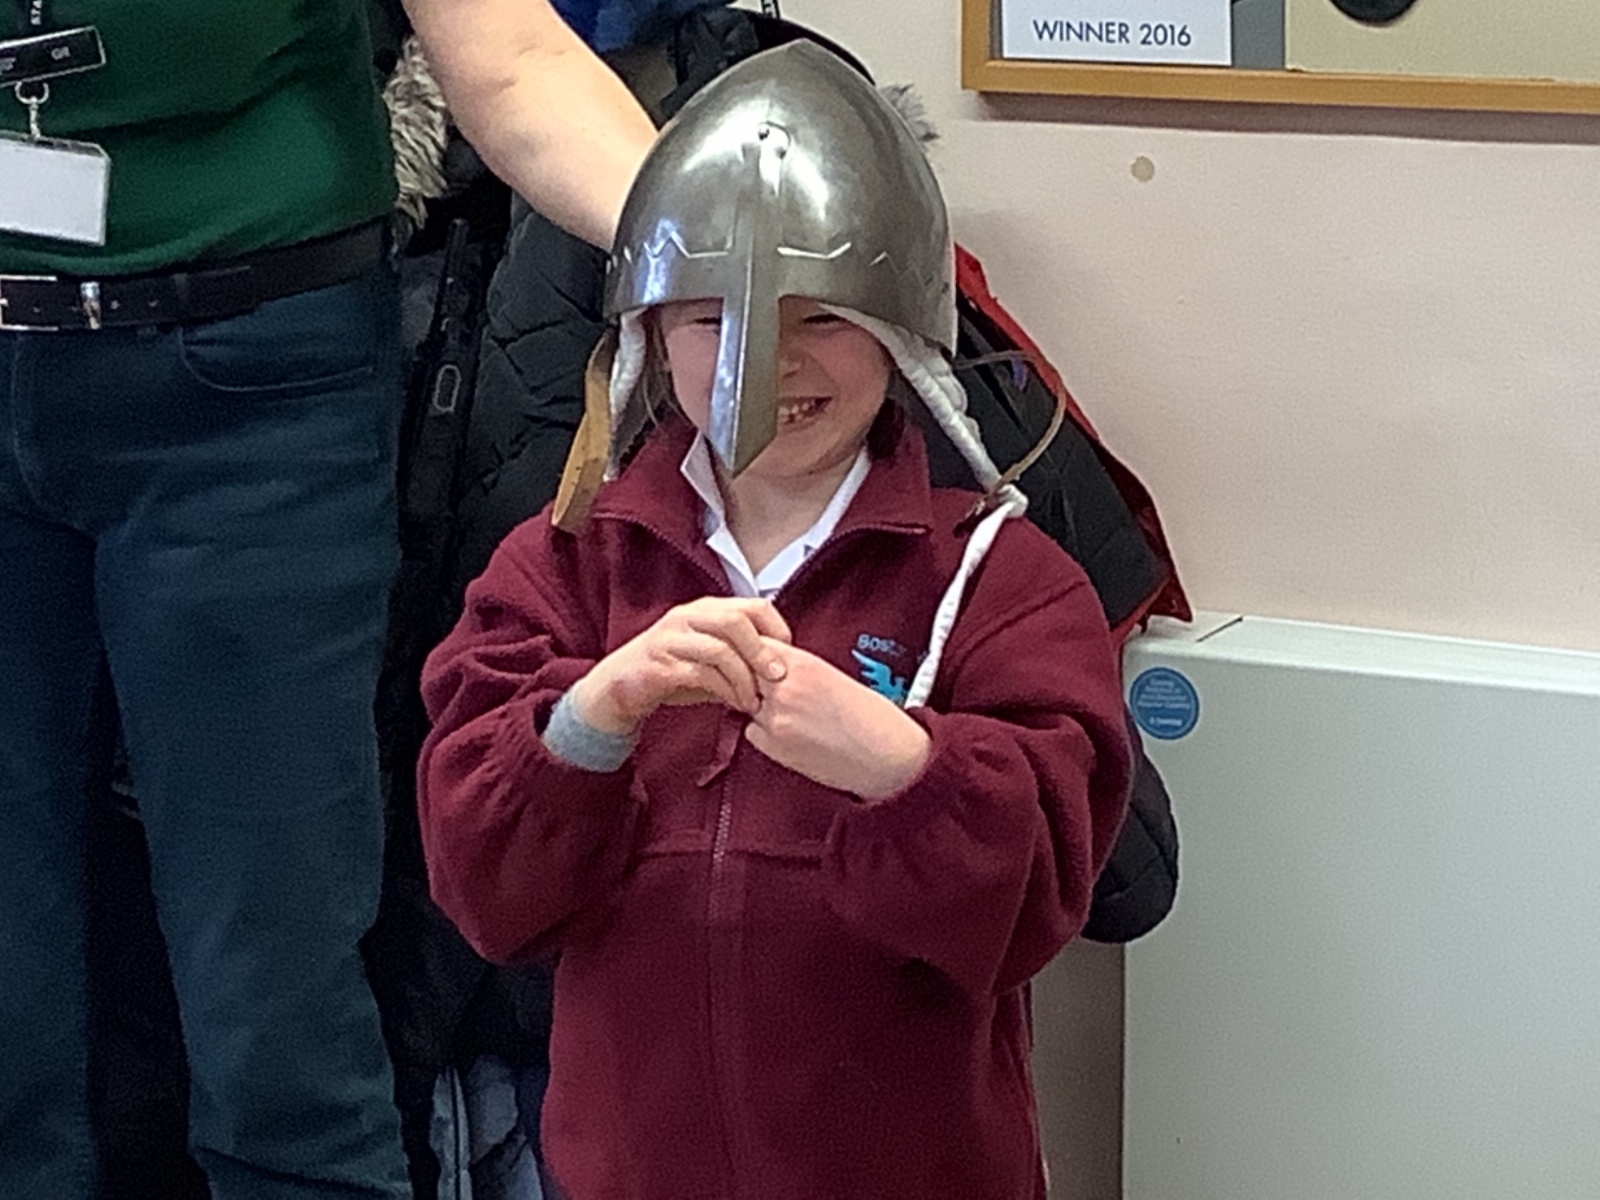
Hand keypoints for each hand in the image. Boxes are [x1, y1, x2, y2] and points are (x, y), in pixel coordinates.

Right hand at [571, 598, 791, 735]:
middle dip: (762, 651)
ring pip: (720, 648)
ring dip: (744, 678)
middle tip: (777, 678)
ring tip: (754, 700)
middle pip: (736, 620)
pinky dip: (724, 691)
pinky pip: (700, 673)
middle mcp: (688, 617)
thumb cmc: (671, 673)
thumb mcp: (709, 660)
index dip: (777, 628)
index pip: (753, 605)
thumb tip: (780, 669)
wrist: (618, 688)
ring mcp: (671, 639)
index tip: (788, 656)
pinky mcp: (660, 664)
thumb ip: (739, 658)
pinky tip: (734, 704)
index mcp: (705, 609)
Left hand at [745, 640, 930, 800]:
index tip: (762, 662)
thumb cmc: (869, 715)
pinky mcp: (774, 747)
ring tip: (788, 714)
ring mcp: (776, 718)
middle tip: (770, 690)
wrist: (886, 753)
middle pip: (742, 672)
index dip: (754, 653)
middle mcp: (785, 688)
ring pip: (742, 702)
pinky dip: (761, 732)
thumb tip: (766, 665)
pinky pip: (751, 732)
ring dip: (755, 705)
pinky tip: (788, 735)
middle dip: (750, 678)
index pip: (755, 646)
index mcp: (802, 664)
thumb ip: (794, 667)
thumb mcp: (830, 675)